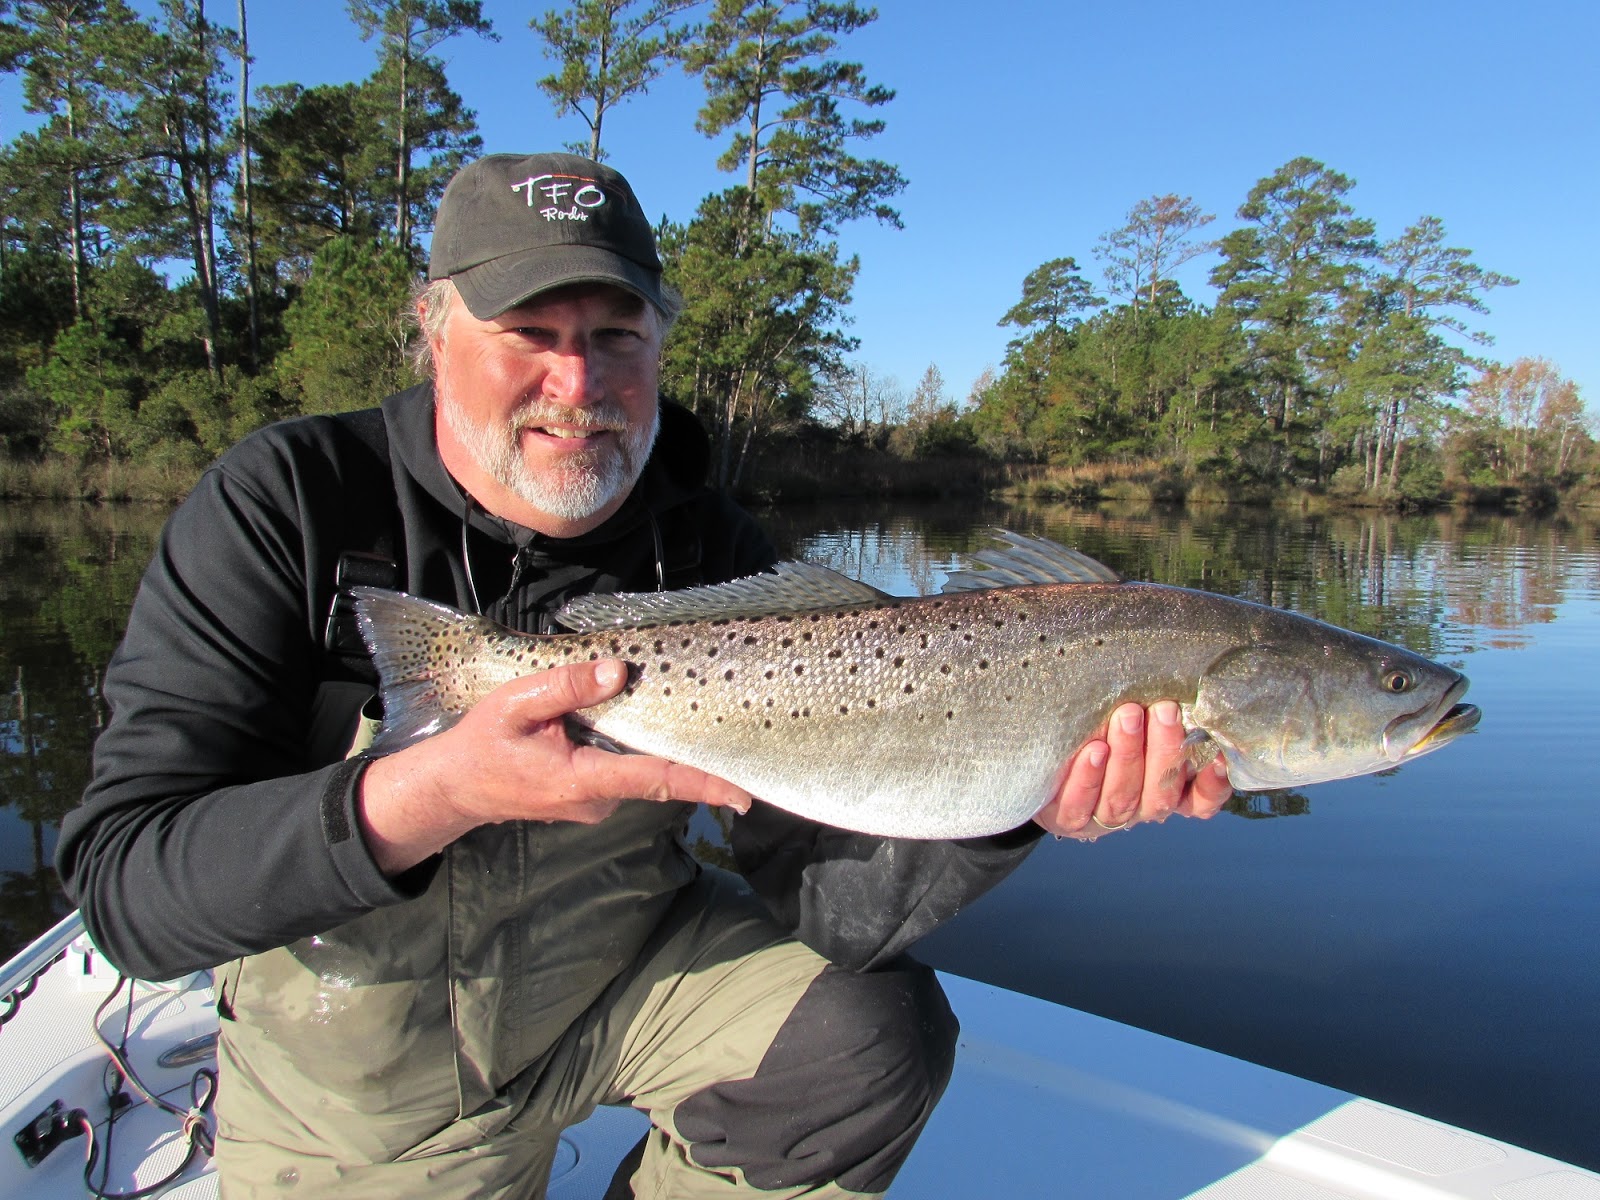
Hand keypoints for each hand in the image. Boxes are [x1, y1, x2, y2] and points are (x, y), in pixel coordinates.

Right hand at [358, 659, 752, 874]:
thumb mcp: (517, 704)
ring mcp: (594, 803)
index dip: (703, 783)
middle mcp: (597, 800)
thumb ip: (567, 687)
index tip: (743, 793)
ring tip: (662, 710)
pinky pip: (622, 770)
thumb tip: (619, 671)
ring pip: (638, 769)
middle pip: (656, 772)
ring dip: (650, 743)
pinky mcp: (590, 798)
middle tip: (725, 725)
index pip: (656, 779)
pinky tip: (627, 724)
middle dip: (687, 750)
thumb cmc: (481, 744)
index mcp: (582, 780)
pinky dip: (631, 749)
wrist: (453, 788)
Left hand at [1033, 701, 1232, 839]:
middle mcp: (1139, 808)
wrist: (1045, 762)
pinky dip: (1089, 778)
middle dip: (1164, 750)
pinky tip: (1095, 751)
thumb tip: (1181, 672)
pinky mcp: (1068, 819)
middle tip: (1164, 710)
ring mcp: (1104, 817)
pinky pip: (1079, 805)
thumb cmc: (1101, 728)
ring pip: (1123, 797)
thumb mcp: (1134, 720)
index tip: (1222, 758)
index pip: (1200, 801)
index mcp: (1164, 791)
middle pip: (1160, 793)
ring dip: (1128, 756)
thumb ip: (1154, 711)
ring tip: (1127, 717)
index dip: (1213, 785)